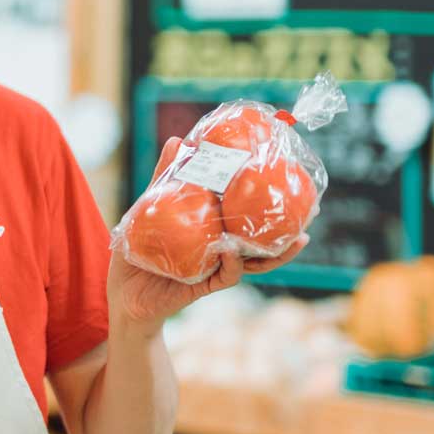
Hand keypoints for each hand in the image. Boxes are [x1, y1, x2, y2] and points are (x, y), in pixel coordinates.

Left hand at [109, 137, 309, 333]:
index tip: (294, 185)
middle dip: (290, 229)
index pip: (248, 217)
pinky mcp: (202, 287)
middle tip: (313, 212)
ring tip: (298, 239)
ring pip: (255, 263)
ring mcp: (214, 269)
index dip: (272, 205)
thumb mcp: (147, 210)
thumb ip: (163, 178)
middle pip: (264, 242)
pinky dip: (232, 263)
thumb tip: (177, 139)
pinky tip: (234, 250)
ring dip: (277, 253)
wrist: (121, 294)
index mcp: (214, 232)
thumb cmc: (137, 252)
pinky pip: (225, 276)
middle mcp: (221, 251)